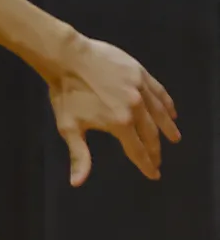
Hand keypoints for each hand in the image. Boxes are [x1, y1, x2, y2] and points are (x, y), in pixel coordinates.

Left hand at [46, 35, 179, 184]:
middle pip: (151, 134)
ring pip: (160, 113)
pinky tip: (171, 111)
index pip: (138, 150)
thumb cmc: (65, 93)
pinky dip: (167, 104)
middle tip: (158, 160)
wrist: (66, 57)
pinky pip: (159, 92)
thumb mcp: (69, 127)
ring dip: (167, 128)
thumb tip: (77, 182)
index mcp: (120, 123)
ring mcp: (140, 89)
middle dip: (155, 150)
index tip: (154, 174)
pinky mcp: (140, 73)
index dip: (146, 164)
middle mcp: (136, 108)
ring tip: (174, 138)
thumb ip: (79, 156)